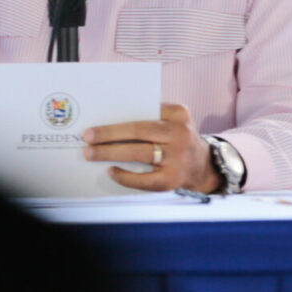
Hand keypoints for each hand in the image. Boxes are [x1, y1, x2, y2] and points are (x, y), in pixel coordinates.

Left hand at [83, 103, 219, 193]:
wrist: (203, 167)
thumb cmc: (177, 140)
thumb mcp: (173, 121)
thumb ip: (151, 116)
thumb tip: (110, 120)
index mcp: (178, 114)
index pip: (145, 111)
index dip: (120, 116)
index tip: (97, 116)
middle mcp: (180, 134)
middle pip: (139, 131)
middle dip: (109, 134)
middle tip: (88, 137)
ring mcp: (178, 159)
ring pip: (139, 153)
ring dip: (111, 153)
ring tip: (91, 153)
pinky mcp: (172, 180)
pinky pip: (144, 180)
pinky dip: (125, 176)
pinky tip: (111, 171)